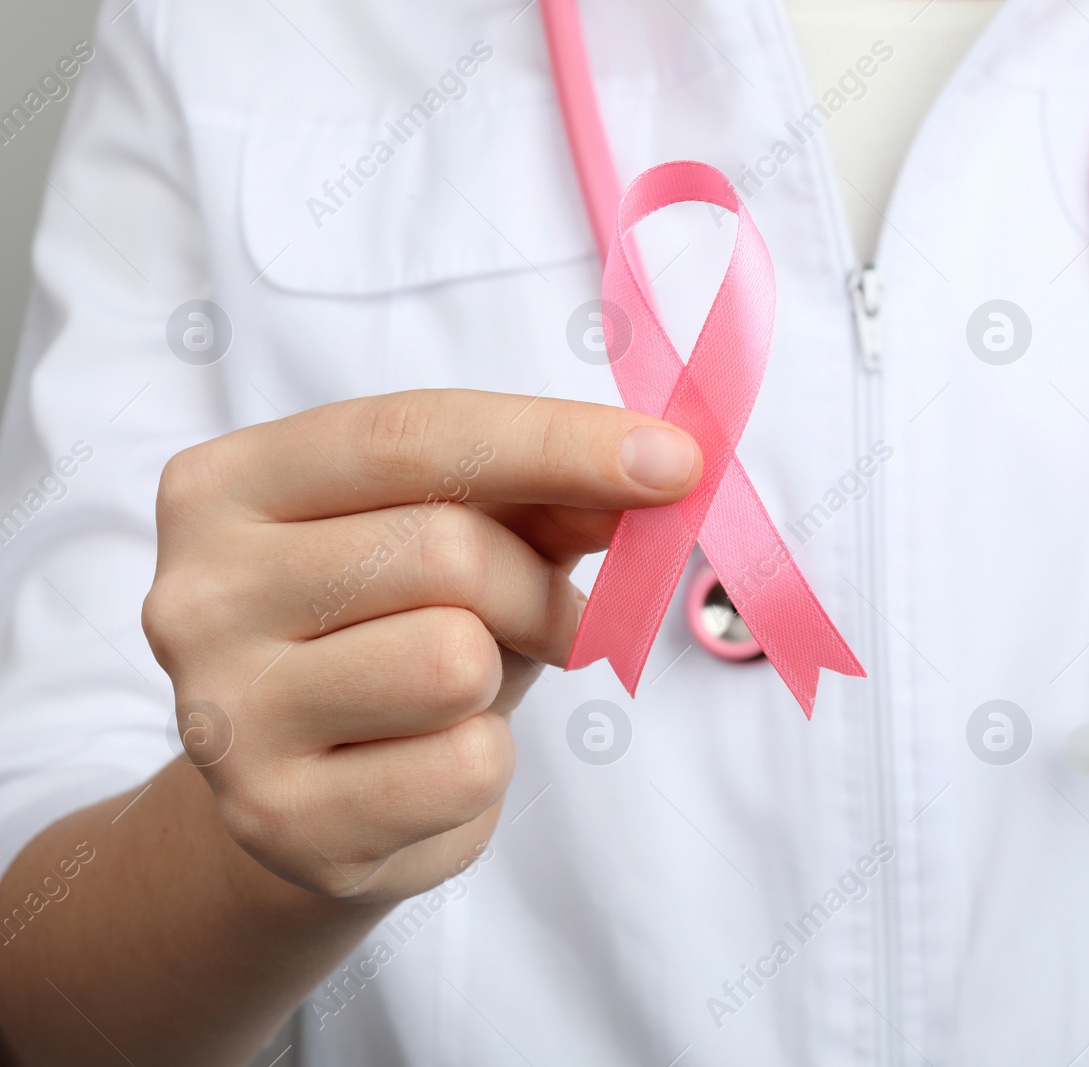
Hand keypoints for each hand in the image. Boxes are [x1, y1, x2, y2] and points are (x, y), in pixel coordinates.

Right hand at [141, 390, 699, 901]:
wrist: (310, 796)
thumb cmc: (391, 636)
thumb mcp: (464, 541)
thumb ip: (545, 496)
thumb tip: (653, 471)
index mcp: (228, 485)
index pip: (412, 435)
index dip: (558, 441)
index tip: (676, 459)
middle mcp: (196, 592)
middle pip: (445, 549)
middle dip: (538, 587)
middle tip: (558, 619)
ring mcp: (224, 714)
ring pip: (452, 659)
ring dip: (500, 675)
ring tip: (463, 692)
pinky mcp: (277, 819)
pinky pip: (463, 764)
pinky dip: (483, 763)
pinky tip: (428, 764)